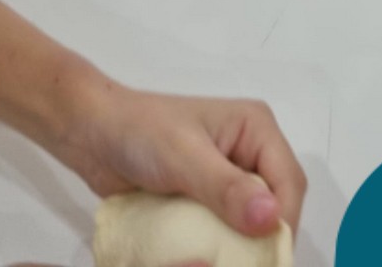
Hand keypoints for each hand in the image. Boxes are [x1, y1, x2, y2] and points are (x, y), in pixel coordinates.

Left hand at [62, 83, 305, 238]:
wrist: (93, 135)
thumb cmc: (141, 133)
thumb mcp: (184, 157)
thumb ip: (226, 188)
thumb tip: (270, 218)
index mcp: (256, 129)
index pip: (288, 181)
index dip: (283, 222)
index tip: (263, 258)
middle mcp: (248, 154)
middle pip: (274, 206)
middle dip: (259, 241)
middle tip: (239, 264)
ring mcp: (227, 179)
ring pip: (249, 224)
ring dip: (234, 250)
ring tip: (211, 261)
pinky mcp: (206, 201)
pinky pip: (223, 231)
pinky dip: (214, 250)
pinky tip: (197, 258)